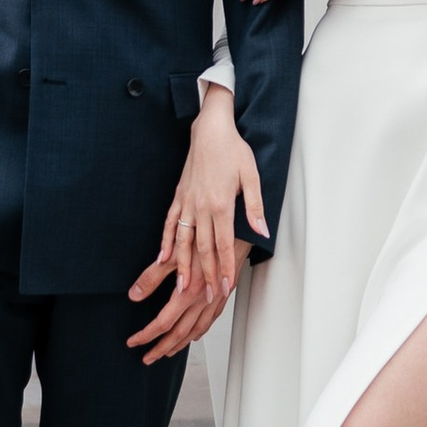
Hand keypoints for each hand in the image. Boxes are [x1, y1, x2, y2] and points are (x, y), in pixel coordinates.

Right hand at [127, 92, 266, 361]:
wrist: (210, 128)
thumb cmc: (234, 150)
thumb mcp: (252, 176)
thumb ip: (255, 207)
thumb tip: (263, 231)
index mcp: (221, 204)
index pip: (222, 245)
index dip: (222, 269)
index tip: (224, 288)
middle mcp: (202, 207)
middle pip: (202, 249)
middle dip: (205, 276)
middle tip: (206, 298)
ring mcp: (187, 203)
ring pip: (183, 241)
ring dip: (183, 266)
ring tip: (182, 288)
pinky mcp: (178, 197)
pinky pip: (170, 224)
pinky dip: (166, 242)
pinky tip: (163, 258)